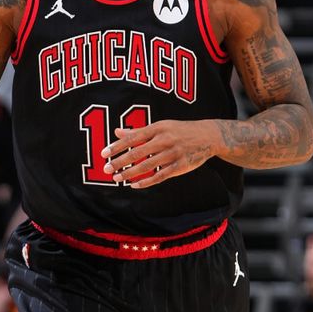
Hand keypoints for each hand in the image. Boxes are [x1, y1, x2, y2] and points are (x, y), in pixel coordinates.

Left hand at [101, 119, 216, 187]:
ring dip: (130, 173)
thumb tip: (117, 132)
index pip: (133, 137)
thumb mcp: (161, 126)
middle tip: (106, 169)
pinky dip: (146, 181)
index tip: (104, 153)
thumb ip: (139, 131)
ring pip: (147, 166)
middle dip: (120, 161)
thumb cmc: (180, 130)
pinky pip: (160, 176)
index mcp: (157, 128)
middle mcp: (164, 140)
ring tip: (117, 178)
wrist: (208, 136)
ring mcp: (172, 154)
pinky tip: (135, 185)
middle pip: (137, 152)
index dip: (117, 146)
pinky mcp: (180, 166)